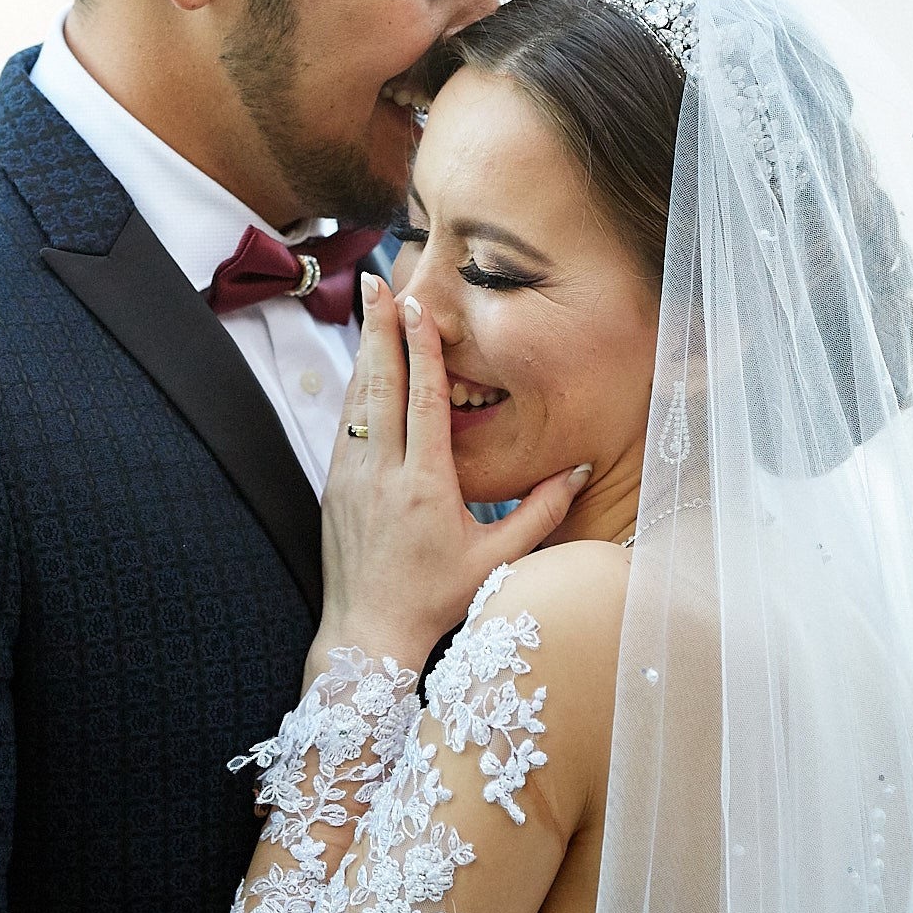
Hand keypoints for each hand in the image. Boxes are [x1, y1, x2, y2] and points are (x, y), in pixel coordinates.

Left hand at [315, 277, 589, 671]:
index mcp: (424, 486)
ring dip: (364, 348)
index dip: (422, 349)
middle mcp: (382, 473)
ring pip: (359, 399)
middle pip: (381, 384)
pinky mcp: (334, 487)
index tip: (419, 306)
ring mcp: (351, 478)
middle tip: (378, 279)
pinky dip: (356, 388)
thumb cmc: (437, 599)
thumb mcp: (498, 560)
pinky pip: (347, 424)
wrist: (367, 633)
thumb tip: (579, 468)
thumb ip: (542, 511)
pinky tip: (361, 363)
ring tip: (368, 302)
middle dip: (380, 327)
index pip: (424, 401)